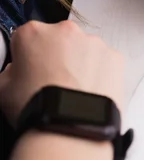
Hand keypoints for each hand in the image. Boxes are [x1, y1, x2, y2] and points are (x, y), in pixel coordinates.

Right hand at [0, 21, 124, 125]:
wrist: (72, 127)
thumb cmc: (39, 109)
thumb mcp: (3, 89)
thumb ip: (10, 72)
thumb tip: (17, 72)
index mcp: (33, 33)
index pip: (28, 37)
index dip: (29, 55)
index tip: (32, 68)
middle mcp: (66, 32)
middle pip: (61, 40)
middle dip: (58, 57)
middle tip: (56, 82)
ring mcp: (94, 44)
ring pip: (86, 51)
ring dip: (82, 65)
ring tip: (76, 92)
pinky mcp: (116, 58)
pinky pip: (107, 63)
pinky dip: (102, 74)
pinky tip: (92, 92)